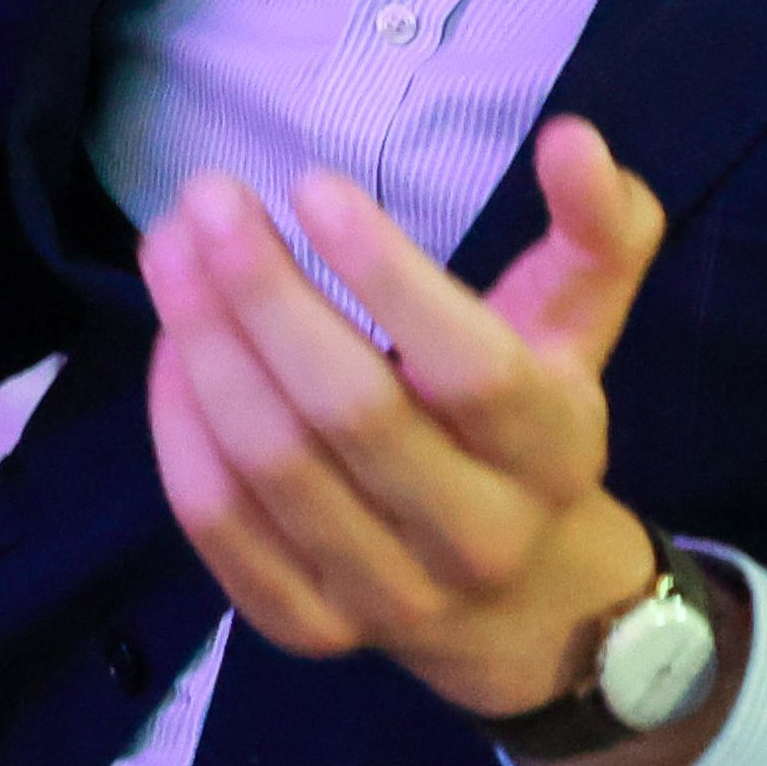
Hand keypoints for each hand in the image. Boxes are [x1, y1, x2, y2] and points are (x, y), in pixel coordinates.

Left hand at [130, 124, 674, 735]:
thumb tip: (572, 139)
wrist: (523, 603)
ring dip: (205, 343)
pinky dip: (179, 427)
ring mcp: (387, 593)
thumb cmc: (529, 427)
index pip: (472, 370)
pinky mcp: (307, 627)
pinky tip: (170, 345)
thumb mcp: (578, 328)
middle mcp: (477, 536)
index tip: (311, 185)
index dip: (388, 276)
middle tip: (207, 197)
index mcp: (551, 453)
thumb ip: (596, 229)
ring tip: (170, 248)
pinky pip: (218, 524)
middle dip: (262, 293)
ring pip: (271, 468)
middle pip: (351, 412)